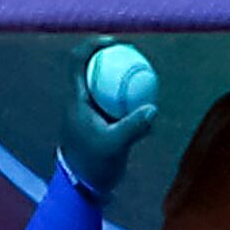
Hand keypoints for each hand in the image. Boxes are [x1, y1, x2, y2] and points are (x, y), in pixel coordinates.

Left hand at [58, 42, 159, 195]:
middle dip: (111, 54)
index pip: (78, 61)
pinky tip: (145, 97)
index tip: (115, 41)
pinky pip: (113, 99)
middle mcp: (80, 101)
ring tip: (142, 68)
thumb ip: (133, 128)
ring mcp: (89, 111)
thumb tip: (153, 109)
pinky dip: (126, 94)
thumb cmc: (93, 165)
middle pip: (92, 66)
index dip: (93, 44)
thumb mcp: (114, 146)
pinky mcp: (99, 122)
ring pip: (103, 83)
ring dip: (119, 74)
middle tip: (135, 51)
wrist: (83, 188)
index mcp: (76, 100)